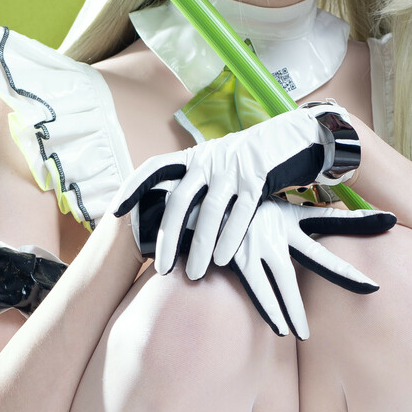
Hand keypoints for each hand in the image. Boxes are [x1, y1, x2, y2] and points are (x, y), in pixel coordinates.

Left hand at [112, 103, 360, 279]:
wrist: (295, 137)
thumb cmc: (251, 163)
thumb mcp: (219, 167)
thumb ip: (197, 186)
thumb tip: (171, 220)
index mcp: (194, 157)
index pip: (154, 167)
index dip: (133, 187)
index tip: (115, 211)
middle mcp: (209, 159)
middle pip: (179, 200)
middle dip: (167, 236)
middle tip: (160, 268)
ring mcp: (233, 167)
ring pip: (210, 210)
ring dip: (199, 245)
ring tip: (193, 274)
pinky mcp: (259, 176)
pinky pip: (242, 210)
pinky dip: (231, 235)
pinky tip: (223, 259)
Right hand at [226, 198, 395, 337]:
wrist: (195, 204)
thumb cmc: (239, 212)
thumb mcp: (274, 215)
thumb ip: (310, 221)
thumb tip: (353, 220)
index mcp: (288, 219)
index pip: (331, 221)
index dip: (360, 221)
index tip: (391, 221)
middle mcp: (277, 230)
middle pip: (317, 255)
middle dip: (345, 271)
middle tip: (372, 287)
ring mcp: (256, 244)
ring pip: (283, 281)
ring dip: (294, 308)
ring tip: (306, 333)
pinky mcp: (235, 257)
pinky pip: (255, 288)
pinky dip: (269, 308)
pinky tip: (280, 328)